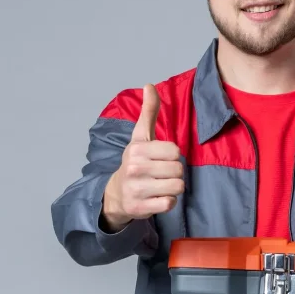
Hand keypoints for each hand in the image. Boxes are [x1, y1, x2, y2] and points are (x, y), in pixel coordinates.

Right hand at [101, 84, 183, 231]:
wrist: (116, 194)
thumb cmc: (135, 162)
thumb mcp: (140, 136)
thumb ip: (148, 112)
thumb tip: (149, 85)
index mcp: (137, 149)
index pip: (175, 152)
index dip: (173, 156)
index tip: (160, 159)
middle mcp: (135, 168)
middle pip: (178, 170)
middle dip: (174, 173)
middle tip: (160, 174)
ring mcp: (137, 189)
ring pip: (177, 187)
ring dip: (172, 188)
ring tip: (159, 185)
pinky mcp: (141, 208)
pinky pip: (170, 204)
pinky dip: (167, 202)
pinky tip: (156, 198)